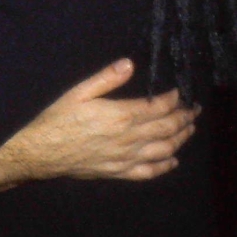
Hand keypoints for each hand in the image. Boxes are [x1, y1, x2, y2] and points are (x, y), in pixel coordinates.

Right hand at [0, 59, 197, 182]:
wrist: (41, 153)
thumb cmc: (58, 120)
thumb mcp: (79, 92)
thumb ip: (107, 78)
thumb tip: (129, 63)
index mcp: (120, 115)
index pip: (158, 107)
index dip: (174, 100)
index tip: (180, 93)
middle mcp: (128, 138)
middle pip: (167, 128)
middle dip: (185, 118)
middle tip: (194, 110)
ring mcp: (125, 158)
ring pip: (163, 150)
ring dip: (181, 139)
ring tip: (190, 130)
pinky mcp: (118, 173)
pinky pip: (148, 172)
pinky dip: (164, 166)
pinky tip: (173, 161)